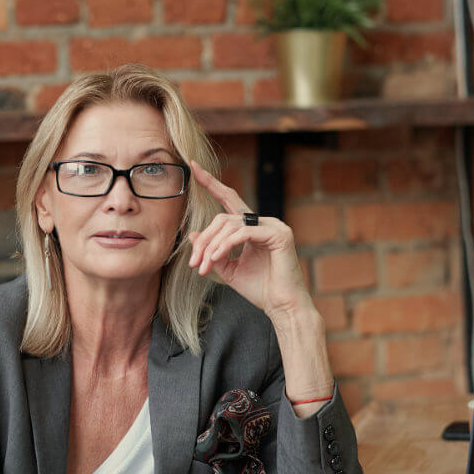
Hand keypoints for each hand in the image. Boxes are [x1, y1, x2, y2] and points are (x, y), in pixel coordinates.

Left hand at [187, 159, 312, 319]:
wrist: (281, 306)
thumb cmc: (259, 289)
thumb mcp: (228, 268)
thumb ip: (212, 251)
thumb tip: (193, 235)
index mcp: (252, 227)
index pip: (229, 199)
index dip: (211, 183)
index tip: (192, 167)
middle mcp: (264, 222)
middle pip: (223, 218)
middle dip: (204, 240)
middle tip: (193, 264)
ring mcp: (273, 225)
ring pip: (230, 225)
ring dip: (211, 247)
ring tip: (204, 267)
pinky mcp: (279, 234)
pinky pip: (242, 233)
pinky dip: (225, 245)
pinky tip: (215, 259)